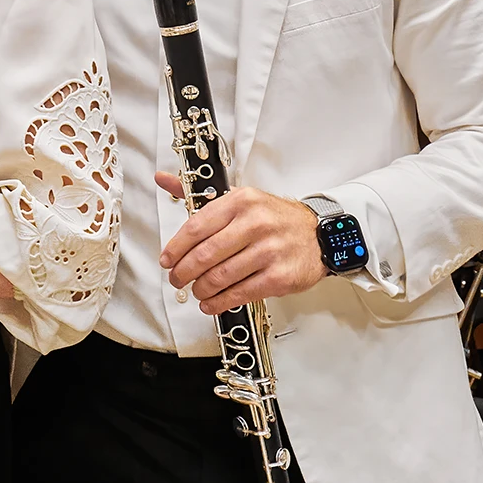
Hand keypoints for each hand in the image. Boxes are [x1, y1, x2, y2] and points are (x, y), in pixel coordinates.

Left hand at [155, 173, 327, 314]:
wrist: (319, 234)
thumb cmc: (275, 219)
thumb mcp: (240, 199)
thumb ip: (199, 195)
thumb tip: (163, 179)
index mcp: (240, 201)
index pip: (196, 228)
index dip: (175, 249)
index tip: (167, 260)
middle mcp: (255, 223)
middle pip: (205, 255)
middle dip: (184, 272)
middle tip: (177, 279)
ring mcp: (269, 251)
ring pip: (220, 277)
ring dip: (201, 289)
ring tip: (196, 291)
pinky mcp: (279, 276)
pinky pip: (241, 293)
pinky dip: (220, 302)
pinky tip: (212, 302)